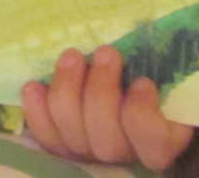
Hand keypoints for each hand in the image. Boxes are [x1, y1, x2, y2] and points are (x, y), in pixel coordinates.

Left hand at [22, 45, 192, 173]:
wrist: (117, 95)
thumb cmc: (146, 82)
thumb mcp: (164, 78)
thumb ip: (161, 70)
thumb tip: (149, 43)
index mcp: (159, 143)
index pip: (152, 143)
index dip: (143, 115)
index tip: (143, 82)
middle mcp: (122, 155)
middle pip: (107, 141)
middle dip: (102, 91)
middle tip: (107, 52)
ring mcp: (88, 154)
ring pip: (72, 134)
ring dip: (69, 90)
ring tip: (73, 56)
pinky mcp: (60, 145)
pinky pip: (44, 135)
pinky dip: (37, 110)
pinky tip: (34, 86)